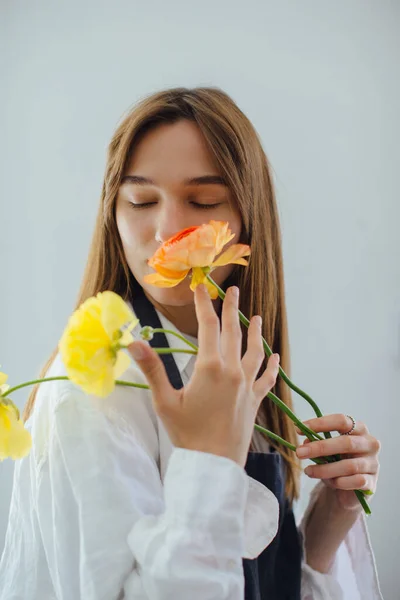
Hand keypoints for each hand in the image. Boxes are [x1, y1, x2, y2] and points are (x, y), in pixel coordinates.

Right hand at [128, 284, 279, 467]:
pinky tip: (274, 356)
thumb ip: (152, 369)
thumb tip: (134, 342)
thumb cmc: (187, 434)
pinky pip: (267, 377)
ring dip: (254, 332)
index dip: (203, 304)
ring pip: (254, 351)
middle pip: (233, 332)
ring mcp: (247, 385)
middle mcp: (233, 371)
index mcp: (210, 367)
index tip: (201, 288)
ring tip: (256, 317)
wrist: (214, 465)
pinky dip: (271, 364)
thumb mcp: (165, 401)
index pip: (207, 326)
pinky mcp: (255, 400)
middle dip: (231, 308)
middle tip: (231, 290)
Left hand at [296, 414, 380, 510]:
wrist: (349, 488)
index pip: (341, 421)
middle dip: (320, 447)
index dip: (320, 423)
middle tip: (299, 452)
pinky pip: (355, 482)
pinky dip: (339, 482)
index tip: (298, 429)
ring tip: (308, 471)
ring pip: (349, 465)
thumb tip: (305, 443)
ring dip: (325, 469)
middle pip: (346, 442)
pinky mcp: (372, 483)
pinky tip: (329, 482)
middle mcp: (370, 443)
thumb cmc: (337, 461)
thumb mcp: (326, 450)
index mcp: (358, 429)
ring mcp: (373, 463)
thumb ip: (317, 444)